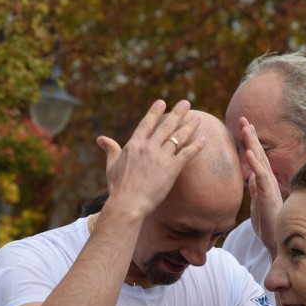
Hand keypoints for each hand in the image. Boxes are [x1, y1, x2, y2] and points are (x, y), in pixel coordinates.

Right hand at [96, 99, 204, 219]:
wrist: (128, 204)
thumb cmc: (118, 188)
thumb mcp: (112, 165)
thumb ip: (111, 149)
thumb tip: (101, 139)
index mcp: (134, 144)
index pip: (147, 123)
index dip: (155, 112)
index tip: (162, 102)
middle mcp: (149, 147)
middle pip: (166, 126)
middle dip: (177, 113)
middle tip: (186, 103)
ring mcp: (161, 157)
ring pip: (178, 137)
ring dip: (189, 126)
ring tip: (197, 118)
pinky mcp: (172, 169)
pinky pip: (187, 153)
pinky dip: (196, 146)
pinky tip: (204, 139)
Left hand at [239, 117, 282, 255]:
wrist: (278, 244)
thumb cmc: (269, 226)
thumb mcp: (258, 204)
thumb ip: (256, 190)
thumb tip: (251, 178)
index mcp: (264, 182)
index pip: (257, 158)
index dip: (250, 141)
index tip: (244, 126)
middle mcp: (269, 181)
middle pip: (259, 154)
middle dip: (251, 136)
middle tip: (243, 118)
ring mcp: (270, 187)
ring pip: (260, 161)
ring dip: (252, 143)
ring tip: (245, 128)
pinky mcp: (269, 195)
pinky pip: (261, 177)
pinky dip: (254, 164)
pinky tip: (248, 152)